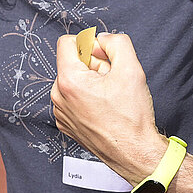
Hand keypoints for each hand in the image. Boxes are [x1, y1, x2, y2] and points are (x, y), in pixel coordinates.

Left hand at [52, 32, 167, 180]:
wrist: (134, 153)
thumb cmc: (132, 117)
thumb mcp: (131, 68)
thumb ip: (117, 43)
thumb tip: (103, 39)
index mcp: (68, 81)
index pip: (67, 43)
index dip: (89, 44)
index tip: (104, 56)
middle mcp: (58, 96)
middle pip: (72, 63)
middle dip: (93, 65)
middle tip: (113, 80)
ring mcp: (60, 112)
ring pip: (73, 81)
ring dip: (91, 82)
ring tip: (110, 97)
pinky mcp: (66, 124)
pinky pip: (73, 99)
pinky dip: (87, 98)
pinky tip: (104, 109)